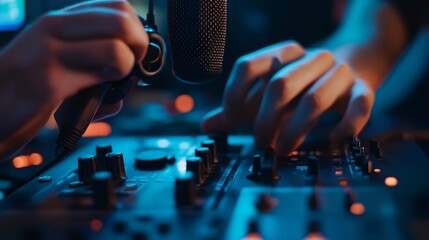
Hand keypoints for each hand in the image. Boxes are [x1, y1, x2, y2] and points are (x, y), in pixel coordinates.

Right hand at [0, 0, 147, 156]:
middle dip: (140, 46)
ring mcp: (50, 52)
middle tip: (132, 66)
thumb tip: (134, 73)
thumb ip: (93, 55)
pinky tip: (96, 95)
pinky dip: (110, 90)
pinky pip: (98, 79)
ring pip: (117, 48)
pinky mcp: (50, 81)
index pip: (117, 6)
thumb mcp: (59, 57)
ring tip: (112, 80)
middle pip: (122, 20)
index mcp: (60, 20)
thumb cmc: (29, 84)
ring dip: (126, 69)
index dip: (137, 29)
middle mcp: (54, 28)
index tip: (135, 50)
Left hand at [202, 41, 374, 154]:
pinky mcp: (364, 88)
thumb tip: (207, 125)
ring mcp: (339, 71)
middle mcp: (310, 58)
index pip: (249, 66)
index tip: (231, 119)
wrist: (356, 62)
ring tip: (284, 149)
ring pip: (314, 100)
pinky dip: (346, 126)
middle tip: (260, 144)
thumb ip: (240, 108)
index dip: (235, 94)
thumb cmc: (305, 83)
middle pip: (279, 85)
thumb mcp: (269, 91)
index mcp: (282, 54)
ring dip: (295, 131)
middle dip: (265, 121)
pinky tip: (334, 140)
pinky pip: (359, 106)